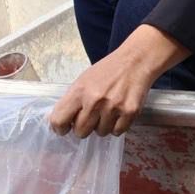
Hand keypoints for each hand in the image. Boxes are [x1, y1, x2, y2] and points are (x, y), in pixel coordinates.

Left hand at [49, 24, 189, 137]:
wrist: (135, 61)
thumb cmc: (107, 71)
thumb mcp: (83, 80)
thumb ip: (72, 100)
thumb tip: (62, 121)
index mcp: (79, 91)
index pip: (59, 120)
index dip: (60, 127)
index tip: (64, 128)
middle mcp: (94, 101)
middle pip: (81, 131)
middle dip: (83, 128)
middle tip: (89, 118)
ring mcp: (113, 107)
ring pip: (100, 133)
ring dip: (102, 126)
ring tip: (107, 111)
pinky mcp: (130, 112)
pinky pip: (117, 132)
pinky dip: (116, 126)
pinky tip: (118, 113)